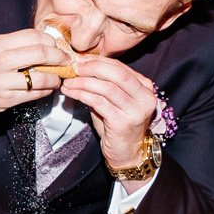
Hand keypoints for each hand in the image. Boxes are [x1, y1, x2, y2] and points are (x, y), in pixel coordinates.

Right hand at [0, 29, 69, 120]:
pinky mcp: (4, 100)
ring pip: (42, 77)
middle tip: (66, 60)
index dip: (52, 40)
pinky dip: (44, 91)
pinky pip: (33, 94)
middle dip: (60, 56)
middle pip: (42, 52)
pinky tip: (44, 89)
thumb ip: (10, 46)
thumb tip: (38, 45)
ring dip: (55, 78)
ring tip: (56, 78)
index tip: (57, 45)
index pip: (33, 36)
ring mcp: (2, 81)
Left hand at [59, 56, 157, 170]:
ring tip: (68, 82)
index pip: (121, 67)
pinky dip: (83, 95)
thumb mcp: (114, 100)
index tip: (80, 59)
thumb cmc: (118, 126)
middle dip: (92, 67)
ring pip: (106, 88)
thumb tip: (81, 66)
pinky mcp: (123, 123)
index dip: (98, 61)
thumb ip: (103, 83)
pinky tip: (72, 93)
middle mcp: (145, 98)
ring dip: (83, 82)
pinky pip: (99, 102)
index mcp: (145, 87)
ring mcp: (136, 111)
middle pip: (117, 74)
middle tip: (74, 67)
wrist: (127, 154)